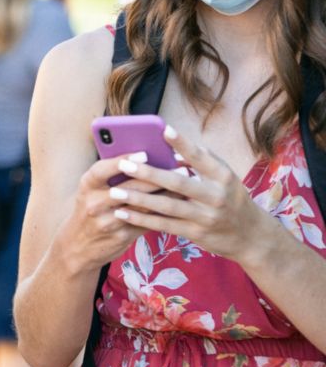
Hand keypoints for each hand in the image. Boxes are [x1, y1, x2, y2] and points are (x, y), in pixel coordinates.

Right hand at [55, 151, 169, 273]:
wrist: (78, 246)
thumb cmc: (91, 207)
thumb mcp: (91, 189)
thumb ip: (111, 174)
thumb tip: (146, 156)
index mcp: (87, 184)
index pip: (103, 168)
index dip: (124, 160)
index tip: (145, 153)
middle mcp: (95, 203)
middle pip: (129, 187)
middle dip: (158, 177)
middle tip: (180, 168)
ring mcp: (108, 221)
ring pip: (143, 205)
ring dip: (167, 194)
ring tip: (186, 185)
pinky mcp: (121, 236)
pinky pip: (147, 222)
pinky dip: (164, 212)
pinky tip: (179, 204)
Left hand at [108, 126, 271, 262]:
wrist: (250, 236)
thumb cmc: (232, 198)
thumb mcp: (226, 176)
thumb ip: (202, 161)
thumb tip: (172, 148)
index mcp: (223, 176)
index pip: (200, 156)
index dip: (183, 143)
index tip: (164, 130)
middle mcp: (215, 196)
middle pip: (178, 183)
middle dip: (149, 173)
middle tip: (124, 164)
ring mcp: (205, 216)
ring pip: (167, 206)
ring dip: (139, 199)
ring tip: (115, 192)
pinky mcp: (195, 233)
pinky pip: (164, 225)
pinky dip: (143, 219)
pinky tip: (124, 213)